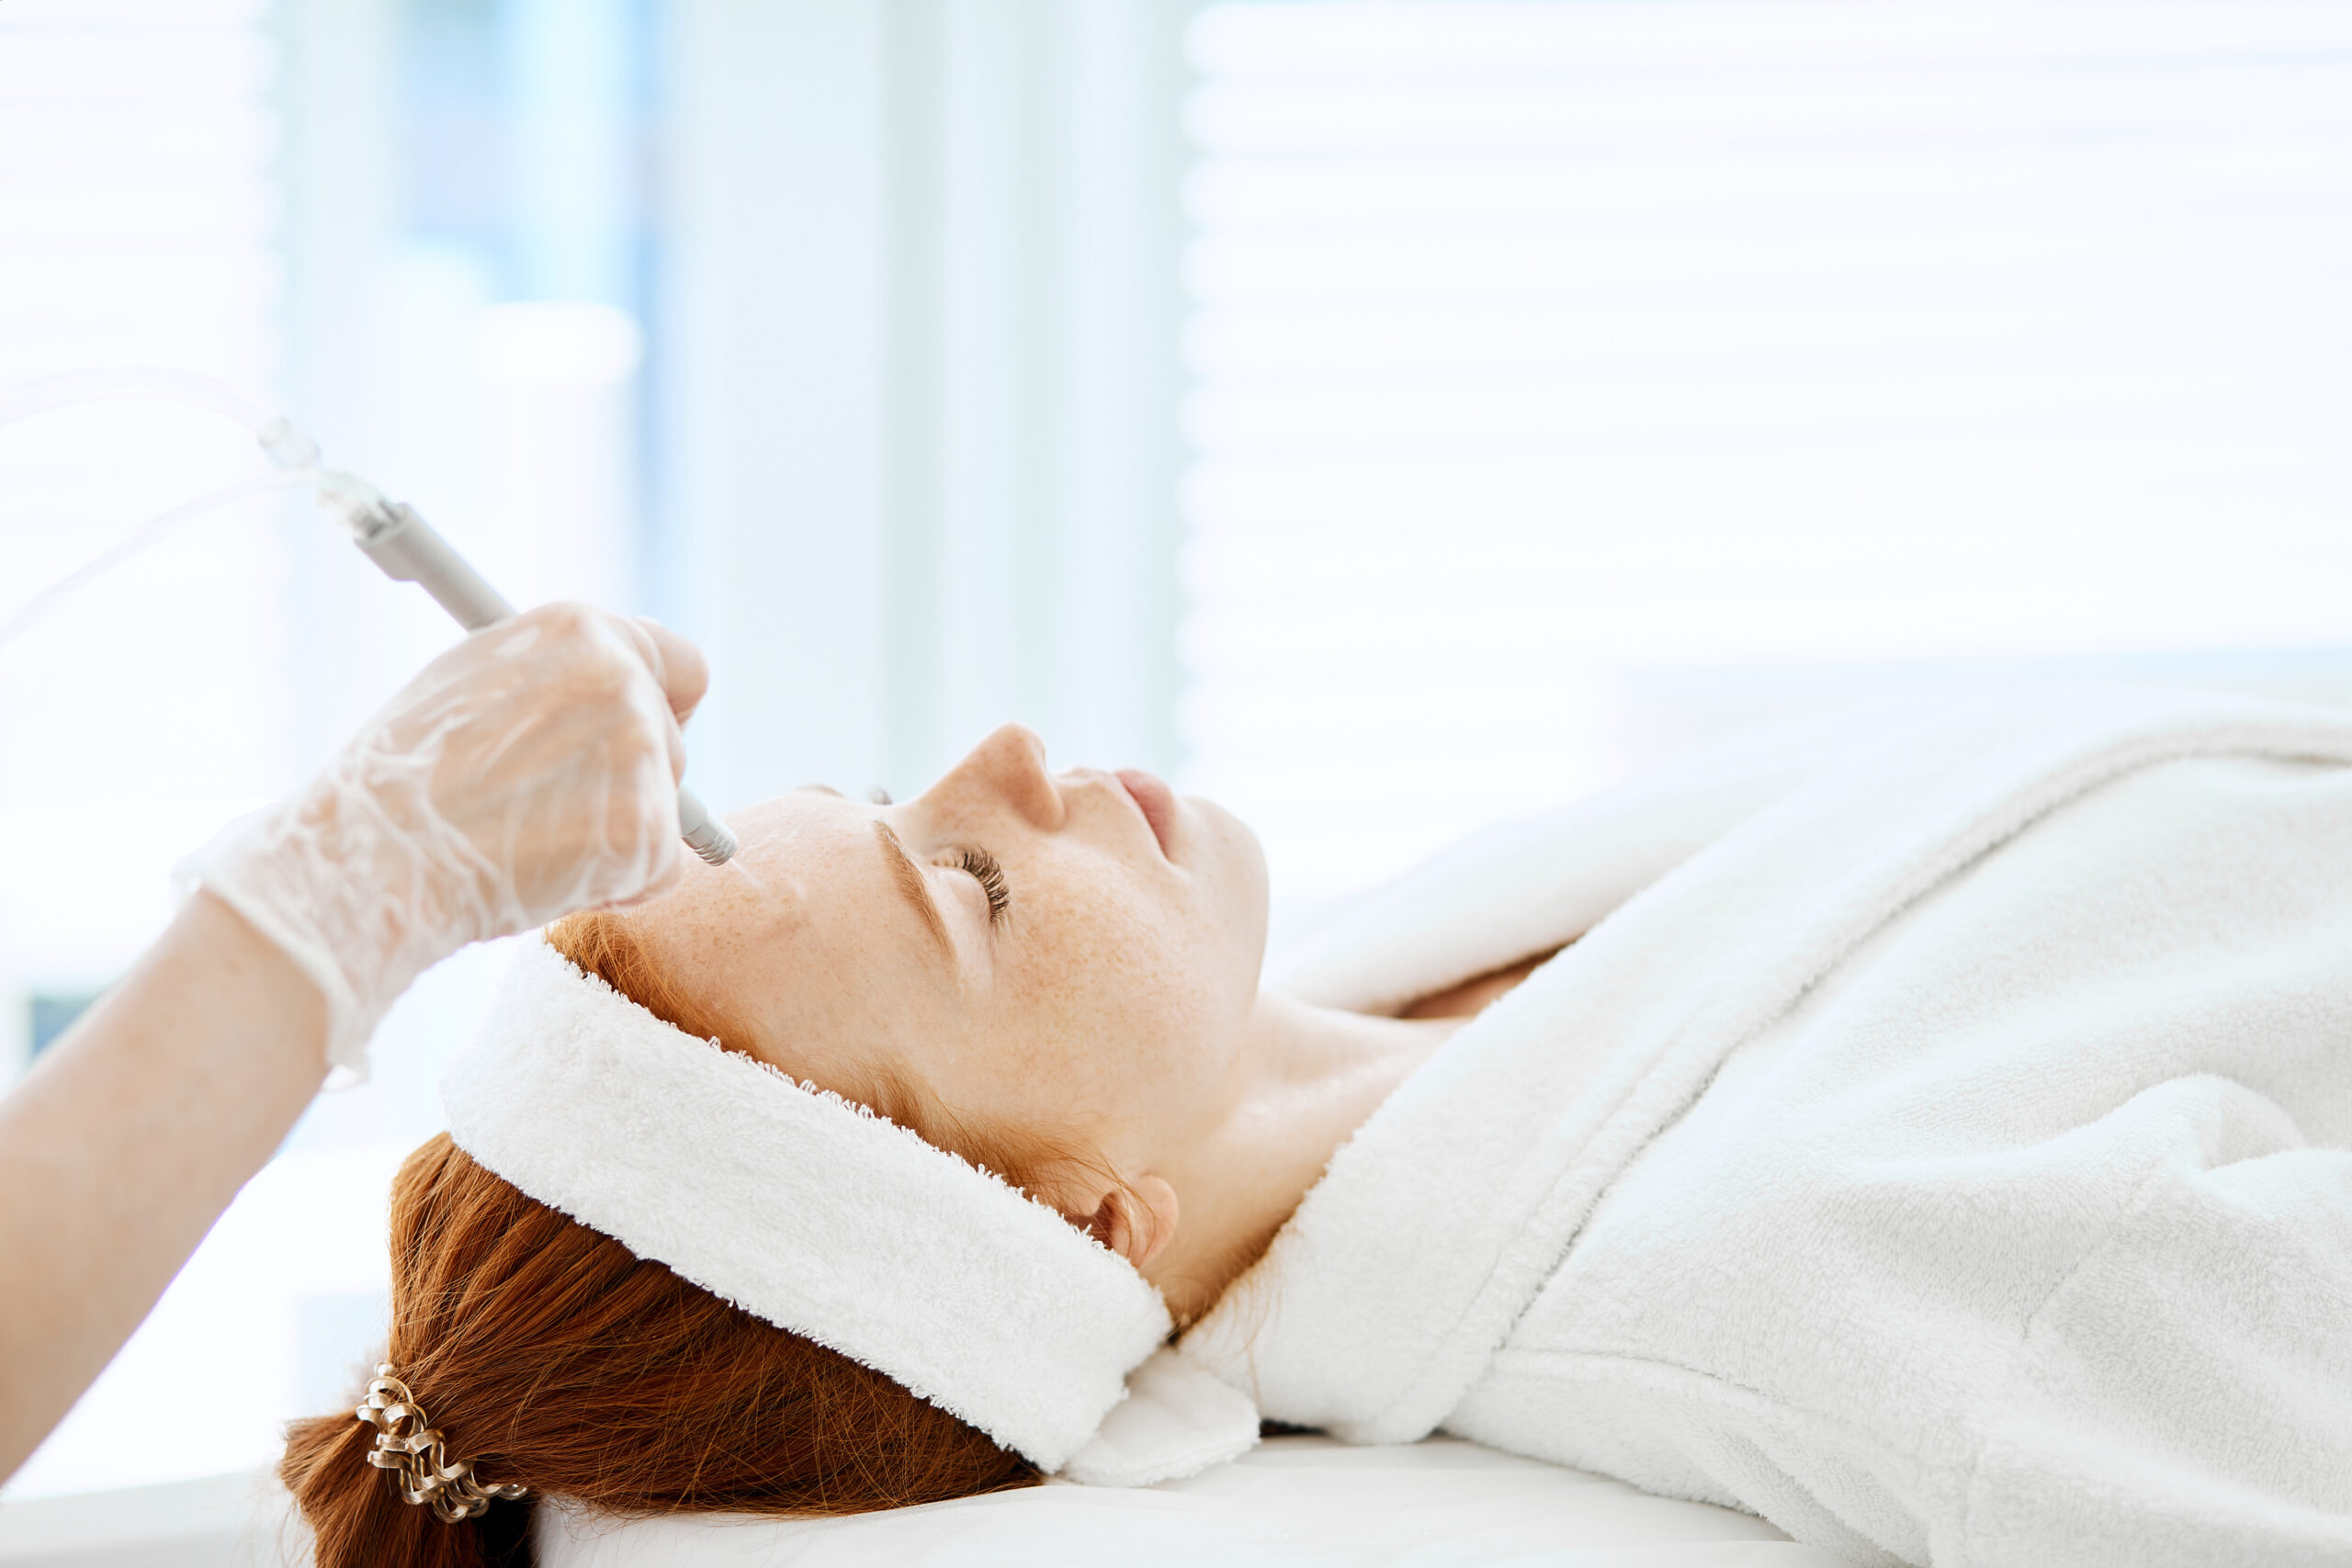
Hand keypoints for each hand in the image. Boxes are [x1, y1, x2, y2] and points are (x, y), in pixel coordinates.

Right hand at [180, 603, 710, 1074]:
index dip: (666, 707)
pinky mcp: (643, 829)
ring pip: (666, 810)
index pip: (674, 662)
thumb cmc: (401, 781)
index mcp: (577, 628)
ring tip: (529, 844)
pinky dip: (619, 886)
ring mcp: (638, 751)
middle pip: (675, 742)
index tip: (649, 739)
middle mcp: (620, 676)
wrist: (368, 857)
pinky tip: (548, 880)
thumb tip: (618, 691)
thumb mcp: (473, 685)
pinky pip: (659, 870)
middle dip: (636, 784)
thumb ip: (553, 680)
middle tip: (558, 814)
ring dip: (617, 837)